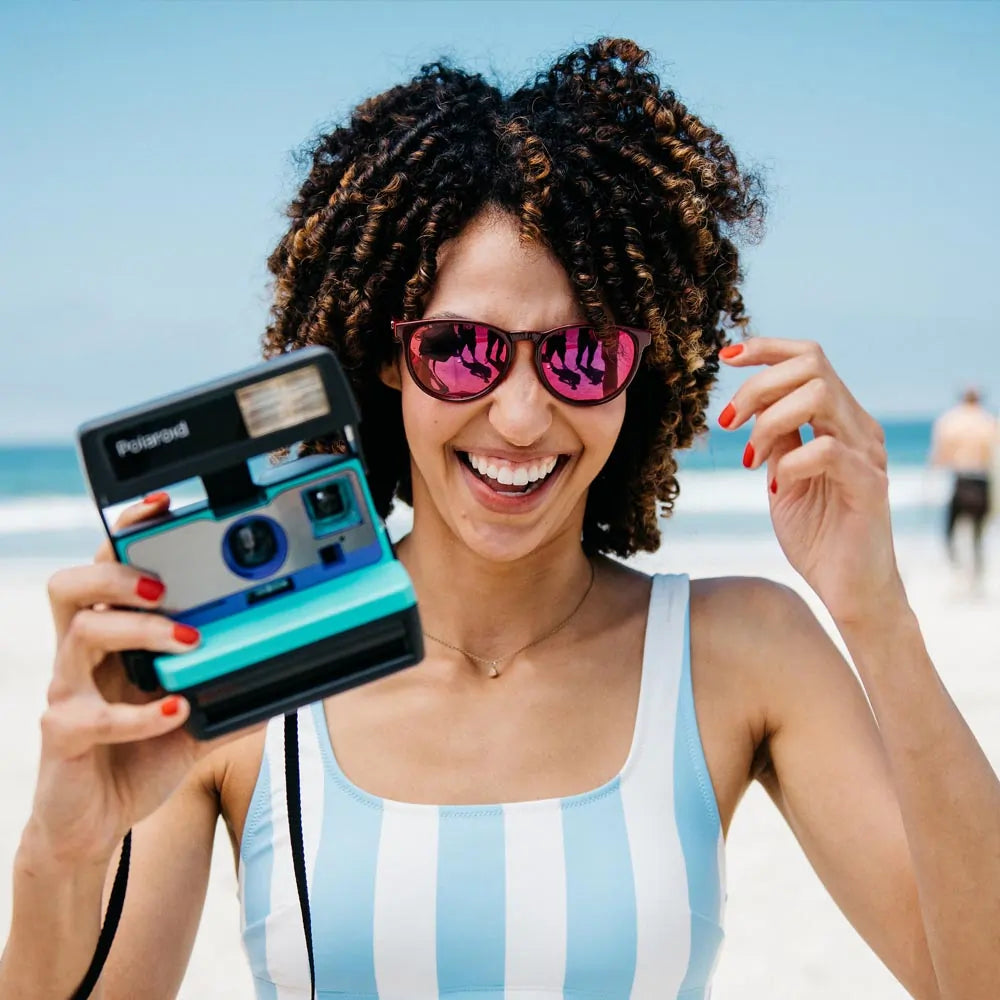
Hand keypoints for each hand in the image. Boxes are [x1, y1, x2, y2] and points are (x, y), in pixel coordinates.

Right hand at [29, 494, 223, 867]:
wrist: (95, 825)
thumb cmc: (137, 757)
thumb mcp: (196, 716)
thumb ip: (230, 688)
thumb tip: (287, 667)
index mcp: (110, 641)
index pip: (106, 569)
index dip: (127, 533)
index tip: (163, 507)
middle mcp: (81, 657)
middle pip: (71, 584)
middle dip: (119, 571)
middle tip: (166, 584)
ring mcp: (66, 693)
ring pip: (80, 633)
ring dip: (141, 629)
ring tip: (188, 638)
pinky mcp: (62, 736)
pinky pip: (90, 715)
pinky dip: (140, 713)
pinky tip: (177, 713)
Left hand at [717, 338, 904, 624]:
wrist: (849, 591)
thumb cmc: (817, 535)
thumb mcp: (782, 476)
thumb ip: (777, 437)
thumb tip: (755, 403)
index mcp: (840, 420)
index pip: (810, 358)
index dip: (767, 348)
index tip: (725, 356)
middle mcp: (859, 428)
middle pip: (812, 366)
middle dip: (757, 385)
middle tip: (727, 422)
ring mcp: (868, 453)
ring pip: (819, 395)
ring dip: (770, 420)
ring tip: (751, 459)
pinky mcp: (870, 485)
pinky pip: (827, 450)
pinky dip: (790, 461)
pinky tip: (776, 485)